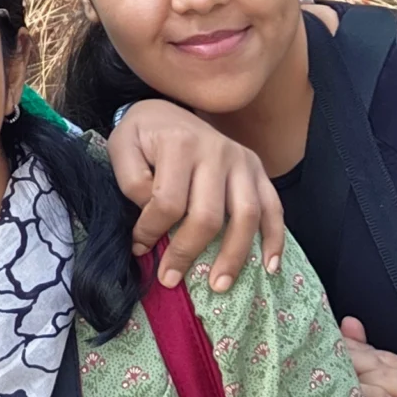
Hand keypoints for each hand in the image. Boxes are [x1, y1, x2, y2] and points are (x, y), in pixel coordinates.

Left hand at [109, 99, 284, 290]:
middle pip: (208, 215)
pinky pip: (273, 207)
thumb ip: (130, 182)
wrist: (166, 111)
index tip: (139, 248)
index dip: (151, 231)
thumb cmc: (143, 135)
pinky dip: (275, 238)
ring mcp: (242, 160)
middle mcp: (217, 150)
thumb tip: (152, 223)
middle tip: (171, 279)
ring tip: (218, 286)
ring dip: (234, 256)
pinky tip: (269, 266)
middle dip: (188, 253)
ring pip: (246, 216)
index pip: (168, 202)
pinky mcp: (258, 169)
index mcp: (180, 143)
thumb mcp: (122, 147)